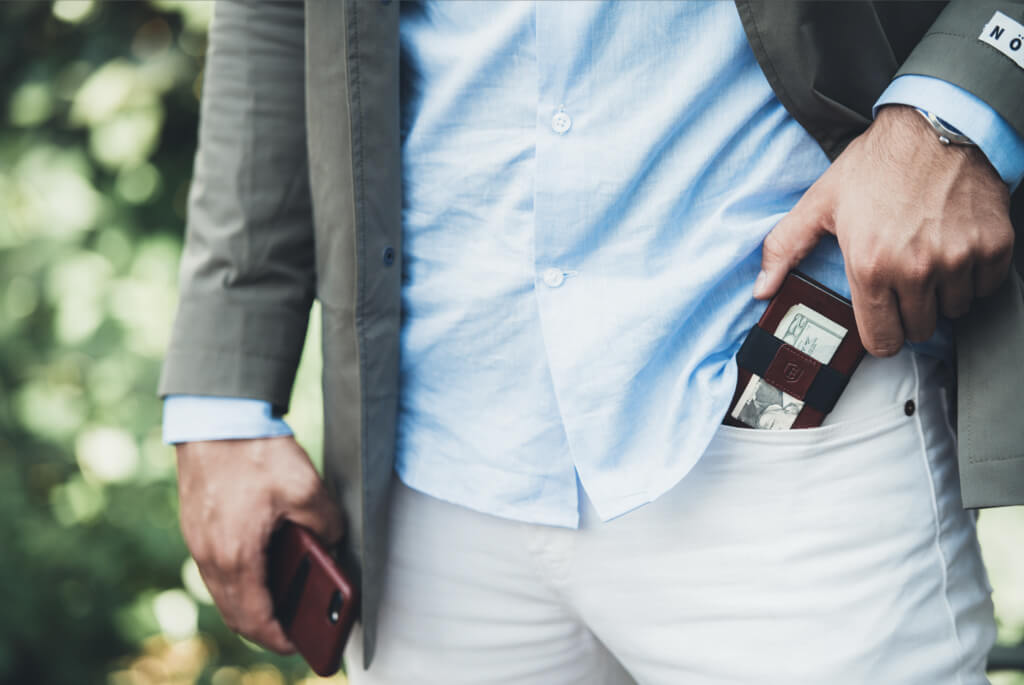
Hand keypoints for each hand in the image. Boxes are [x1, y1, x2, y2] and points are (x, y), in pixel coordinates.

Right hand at [175, 436, 343, 652]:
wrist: (215, 416)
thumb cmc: (257, 452)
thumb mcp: (307, 489)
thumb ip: (326, 526)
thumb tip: (332, 544)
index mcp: (237, 556)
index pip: (255, 618)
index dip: (279, 638)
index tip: (298, 644)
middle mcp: (210, 556)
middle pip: (235, 612)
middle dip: (265, 627)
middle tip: (294, 627)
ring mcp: (198, 541)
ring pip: (224, 591)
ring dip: (250, 603)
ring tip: (283, 599)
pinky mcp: (196, 525)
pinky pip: (217, 568)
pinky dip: (239, 579)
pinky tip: (264, 565)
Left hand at [755, 105, 1013, 355]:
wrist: (935, 125)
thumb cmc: (877, 164)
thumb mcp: (820, 203)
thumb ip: (785, 248)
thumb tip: (762, 288)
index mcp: (870, 265)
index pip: (881, 340)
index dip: (880, 336)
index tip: (882, 324)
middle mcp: (916, 268)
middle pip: (920, 330)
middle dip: (910, 313)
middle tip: (903, 280)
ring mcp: (958, 258)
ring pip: (954, 309)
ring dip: (942, 294)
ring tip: (928, 257)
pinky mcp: (993, 246)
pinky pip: (987, 287)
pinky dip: (974, 275)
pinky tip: (955, 248)